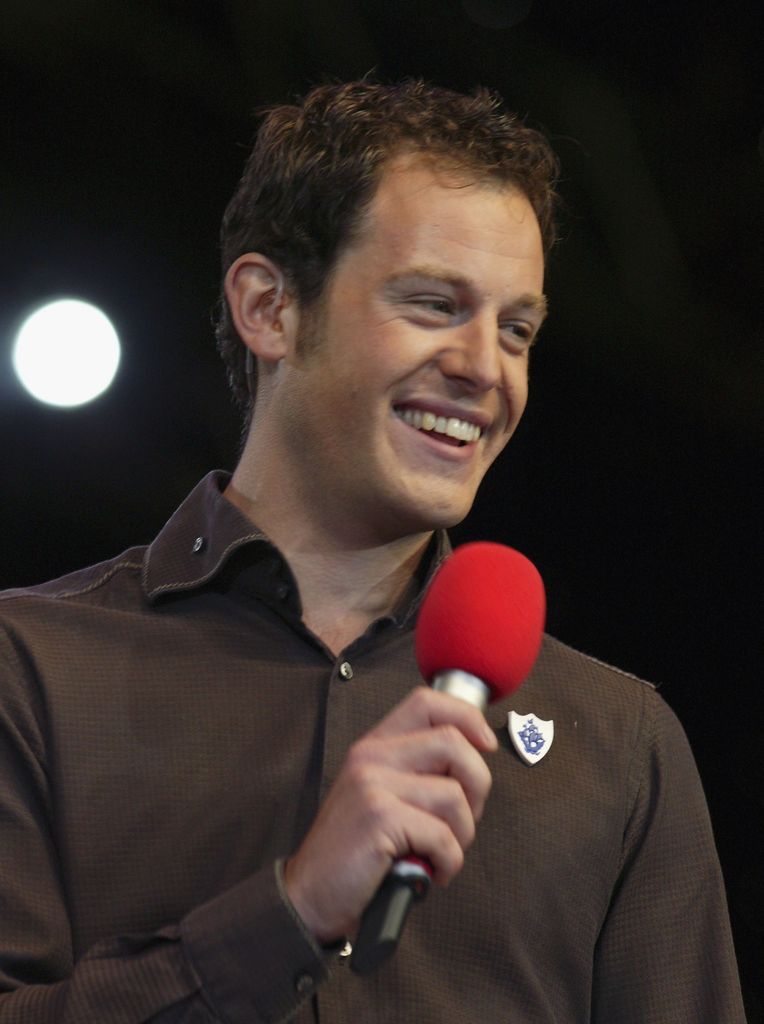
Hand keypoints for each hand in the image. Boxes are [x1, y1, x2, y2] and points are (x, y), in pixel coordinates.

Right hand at [284, 686, 497, 942]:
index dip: (467, 718)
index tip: (485, 745)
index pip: (427, 703)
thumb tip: (472, 760)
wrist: (309, 894)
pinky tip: (428, 870)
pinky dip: (447, 862)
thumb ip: (415, 771)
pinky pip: (443, 836)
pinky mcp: (379, 818)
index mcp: (374, 746)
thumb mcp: (377, 795)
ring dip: (461, 835)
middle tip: (462, 818)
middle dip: (477, 785)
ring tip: (438, 852)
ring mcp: (373, 785)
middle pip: (453, 743)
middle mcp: (371, 757)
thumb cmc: (352, 852)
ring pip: (454, 795)